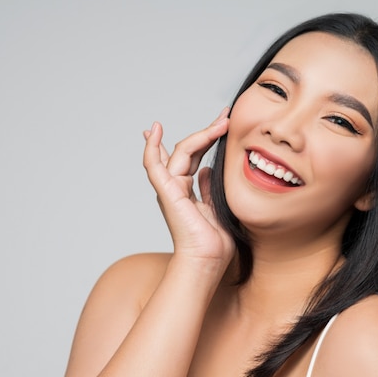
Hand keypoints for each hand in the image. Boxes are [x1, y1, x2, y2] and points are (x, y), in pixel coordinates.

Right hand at [143, 108, 234, 267]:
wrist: (208, 261)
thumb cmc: (214, 242)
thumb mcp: (217, 205)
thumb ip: (209, 187)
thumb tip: (209, 170)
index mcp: (186, 190)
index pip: (192, 156)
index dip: (204, 137)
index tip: (221, 121)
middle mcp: (176, 186)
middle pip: (189, 150)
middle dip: (207, 131)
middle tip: (226, 115)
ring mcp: (170, 188)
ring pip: (181, 152)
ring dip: (201, 135)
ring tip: (221, 122)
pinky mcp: (167, 192)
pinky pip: (154, 165)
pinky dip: (151, 147)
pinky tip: (153, 130)